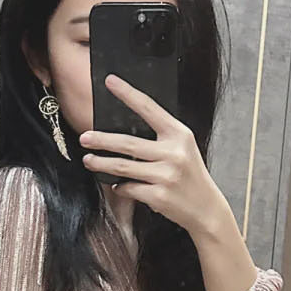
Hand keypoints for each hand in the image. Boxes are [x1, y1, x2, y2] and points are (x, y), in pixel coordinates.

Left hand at [78, 75, 227, 236]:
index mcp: (179, 135)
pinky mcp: (159, 196)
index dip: (128, 93)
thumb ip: (160, 138)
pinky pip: (129, 188)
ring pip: (123, 167)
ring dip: (101, 163)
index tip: (110, 81)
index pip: (149, 108)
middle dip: (101, 140)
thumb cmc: (190, 176)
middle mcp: (174, 153)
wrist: (206, 208)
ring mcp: (166, 176)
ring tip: (89, 160)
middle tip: (84, 138)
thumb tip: (121, 133)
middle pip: (128, 143)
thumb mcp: (182, 149)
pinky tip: (118, 185)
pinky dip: (120, 187)